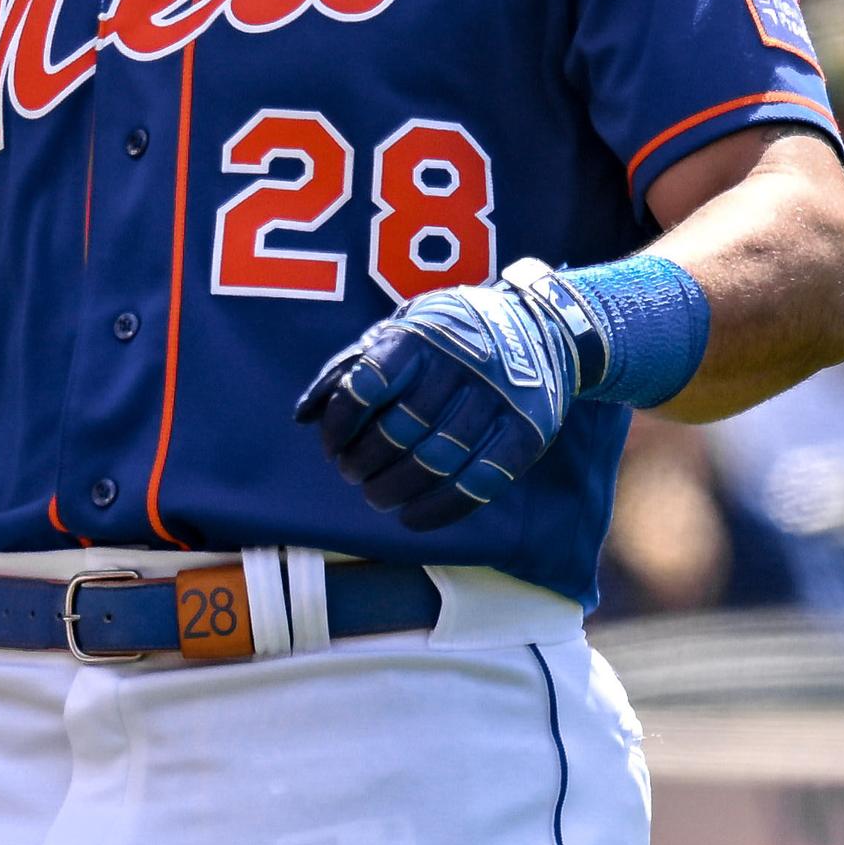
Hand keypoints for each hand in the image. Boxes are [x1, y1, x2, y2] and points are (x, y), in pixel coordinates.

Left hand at [292, 260, 588, 531]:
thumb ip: (352, 367)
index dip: (341, 423)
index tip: (331, 447)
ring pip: (436, 461)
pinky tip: (413, 518)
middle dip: (365, 463)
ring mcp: (497, 401)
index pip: (368, 384)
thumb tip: (302, 415)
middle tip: (352, 475)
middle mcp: (460, 366)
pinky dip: (440, 509)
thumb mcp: (402, 330)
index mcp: (420, 337)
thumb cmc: (450, 335)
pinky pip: (479, 483)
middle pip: (400, 431)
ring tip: (376, 497)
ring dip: (396, 489)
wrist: (540, 326)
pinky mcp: (526, 432)